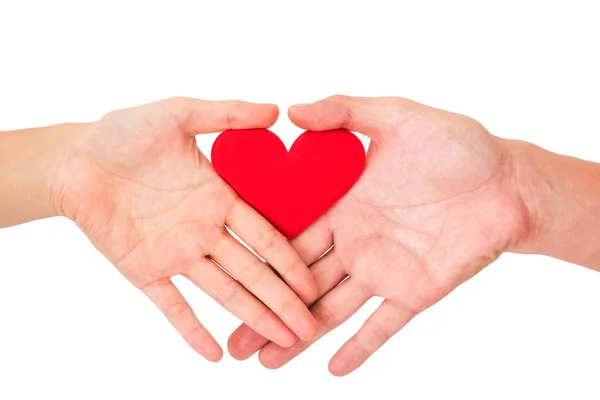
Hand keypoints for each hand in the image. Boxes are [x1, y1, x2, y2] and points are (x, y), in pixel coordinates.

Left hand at [51, 97, 317, 360]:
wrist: (74, 159)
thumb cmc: (124, 132)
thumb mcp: (179, 113)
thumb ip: (227, 114)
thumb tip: (276, 110)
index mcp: (221, 198)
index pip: (265, 236)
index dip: (290, 262)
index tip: (314, 285)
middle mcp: (206, 230)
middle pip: (252, 272)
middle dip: (281, 301)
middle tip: (310, 328)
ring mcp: (178, 254)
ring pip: (223, 291)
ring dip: (251, 318)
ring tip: (280, 344)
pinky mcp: (146, 271)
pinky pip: (172, 305)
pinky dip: (191, 330)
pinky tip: (214, 356)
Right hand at [227, 96, 528, 374]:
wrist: (508, 181)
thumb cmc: (456, 145)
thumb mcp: (396, 116)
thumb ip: (344, 111)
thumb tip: (291, 111)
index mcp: (343, 205)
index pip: (291, 238)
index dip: (259, 261)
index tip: (227, 279)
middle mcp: (356, 242)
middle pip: (301, 283)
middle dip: (267, 309)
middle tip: (236, 340)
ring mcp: (384, 271)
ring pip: (332, 309)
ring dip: (300, 337)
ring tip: (266, 363)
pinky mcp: (415, 292)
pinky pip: (383, 325)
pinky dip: (360, 347)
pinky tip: (334, 370)